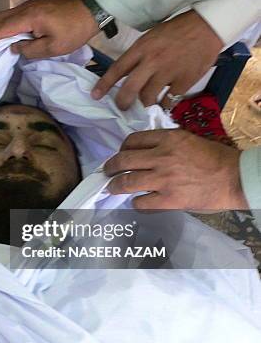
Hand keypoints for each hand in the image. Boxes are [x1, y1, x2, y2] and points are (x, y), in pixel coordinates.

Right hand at [0, 0, 98, 57]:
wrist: (90, 12)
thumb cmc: (74, 31)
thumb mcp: (53, 47)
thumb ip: (30, 49)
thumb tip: (14, 48)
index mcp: (29, 18)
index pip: (1, 28)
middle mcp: (25, 9)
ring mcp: (29, 6)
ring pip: (4, 16)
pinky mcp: (34, 8)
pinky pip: (12, 16)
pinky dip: (1, 23)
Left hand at [91, 10, 222, 108]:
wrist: (206, 27)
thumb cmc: (176, 30)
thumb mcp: (151, 37)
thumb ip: (138, 56)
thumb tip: (124, 75)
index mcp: (141, 48)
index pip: (117, 69)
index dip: (104, 84)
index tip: (95, 96)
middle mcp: (152, 62)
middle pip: (130, 89)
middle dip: (123, 102)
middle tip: (122, 108)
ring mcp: (168, 73)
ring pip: (148, 97)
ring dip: (144, 104)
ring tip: (145, 106)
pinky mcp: (184, 81)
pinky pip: (169, 99)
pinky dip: (165, 104)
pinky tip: (164, 103)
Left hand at [104, 129, 248, 210]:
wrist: (234, 177)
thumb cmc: (215, 157)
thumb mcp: (187, 139)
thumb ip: (165, 143)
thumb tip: (144, 152)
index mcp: (167, 139)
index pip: (132, 141)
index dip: (122, 149)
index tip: (121, 154)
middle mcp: (161, 157)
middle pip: (123, 160)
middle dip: (110, 167)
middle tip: (107, 172)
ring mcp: (163, 179)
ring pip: (126, 182)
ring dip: (115, 186)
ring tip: (112, 188)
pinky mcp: (169, 199)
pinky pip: (142, 203)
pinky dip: (136, 204)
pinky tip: (138, 203)